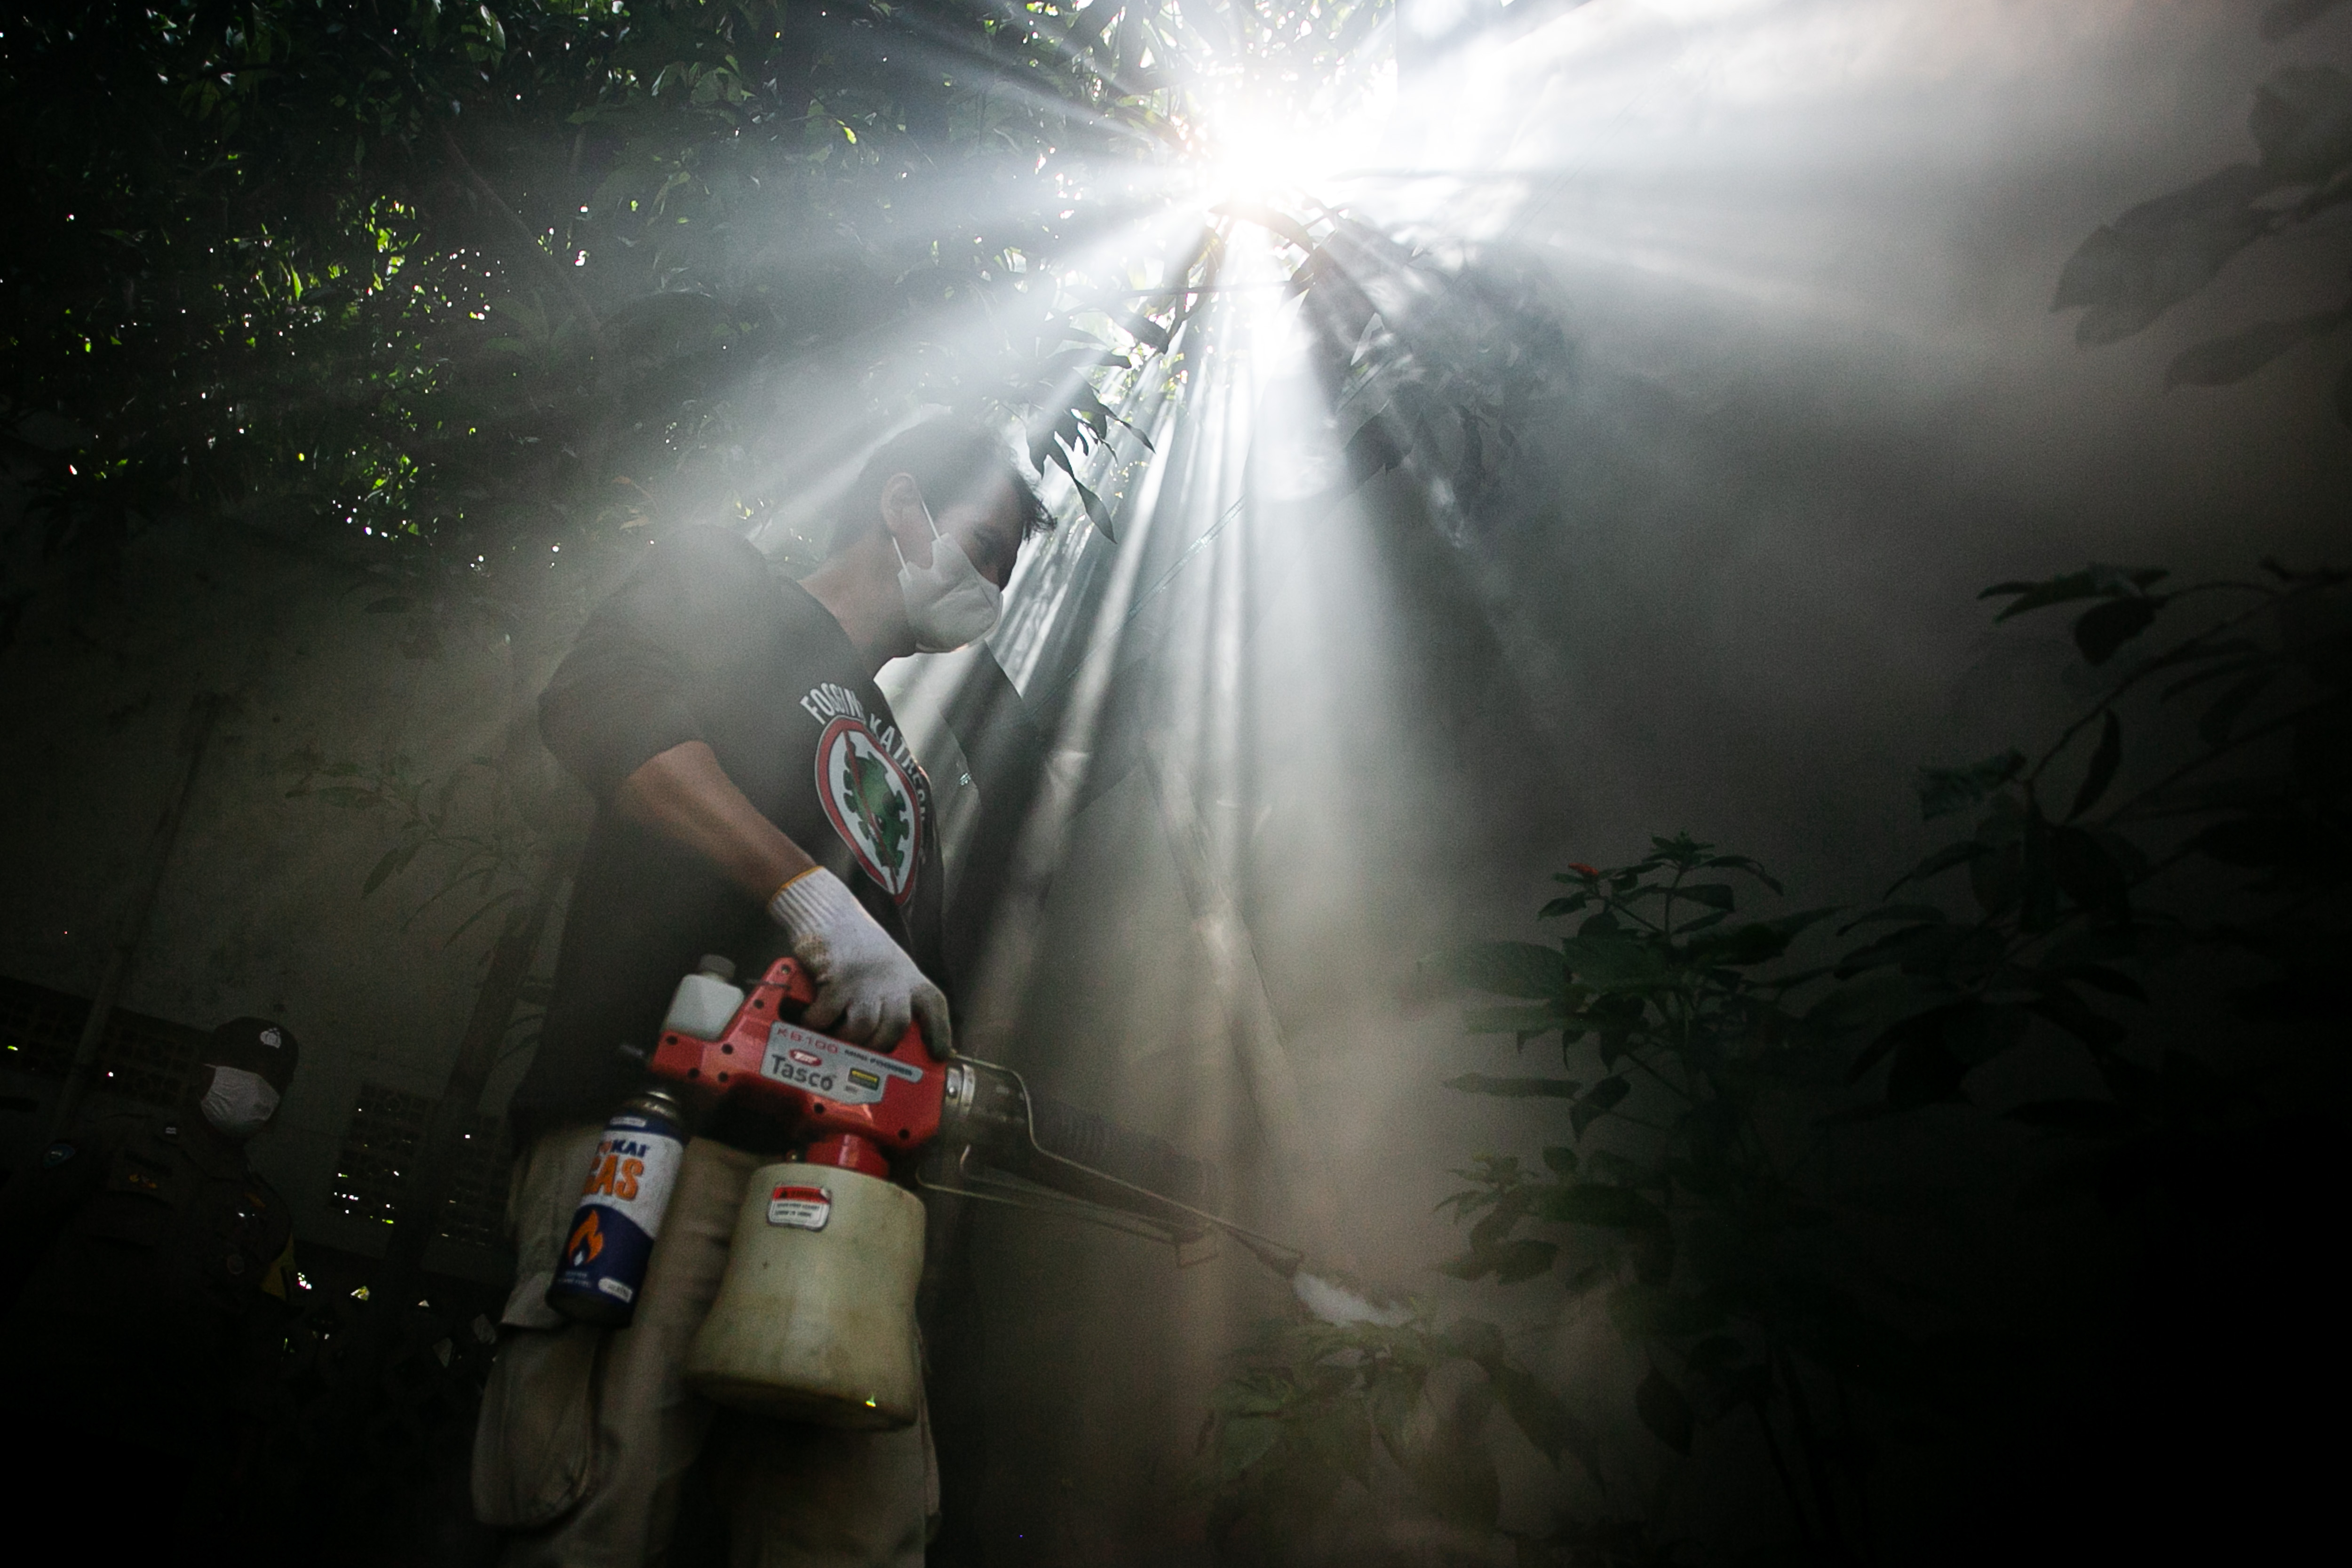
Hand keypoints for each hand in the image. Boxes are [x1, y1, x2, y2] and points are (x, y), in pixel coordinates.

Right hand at [767, 868, 951, 1056]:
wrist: (829, 911)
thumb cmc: (856, 942)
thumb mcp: (887, 965)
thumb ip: (892, 992)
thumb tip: (887, 1033)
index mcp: (909, 976)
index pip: (934, 1006)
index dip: (940, 1033)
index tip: (940, 1054)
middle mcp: (892, 978)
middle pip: (897, 1026)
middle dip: (879, 1046)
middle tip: (862, 1053)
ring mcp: (866, 979)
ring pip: (864, 1027)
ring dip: (847, 1039)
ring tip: (834, 1038)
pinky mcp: (838, 978)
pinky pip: (828, 1015)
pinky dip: (817, 1024)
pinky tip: (810, 1021)